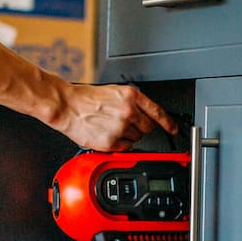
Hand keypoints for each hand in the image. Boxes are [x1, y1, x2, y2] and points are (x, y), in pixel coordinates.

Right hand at [54, 84, 176, 151]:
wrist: (68, 106)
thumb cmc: (87, 99)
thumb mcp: (115, 92)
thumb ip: (134, 103)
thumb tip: (147, 115)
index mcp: (131, 97)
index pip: (158, 112)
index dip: (169, 123)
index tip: (174, 129)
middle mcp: (128, 112)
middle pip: (148, 128)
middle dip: (142, 128)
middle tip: (128, 123)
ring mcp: (120, 128)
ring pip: (136, 138)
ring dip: (129, 135)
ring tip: (112, 126)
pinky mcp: (111, 142)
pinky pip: (124, 147)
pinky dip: (119, 144)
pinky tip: (107, 134)